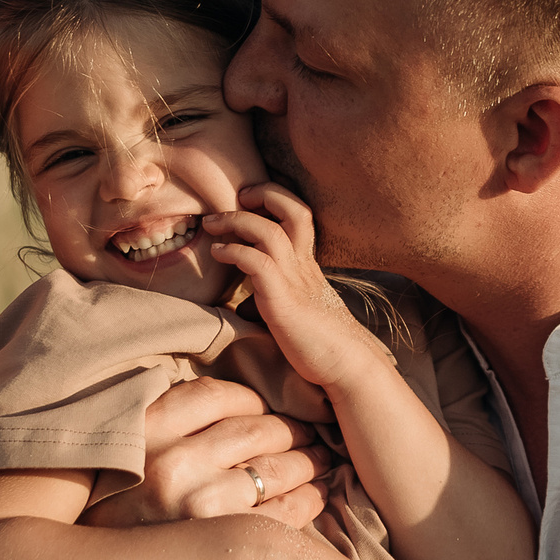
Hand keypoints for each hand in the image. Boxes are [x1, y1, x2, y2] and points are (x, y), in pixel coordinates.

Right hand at [86, 376, 335, 529]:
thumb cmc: (109, 519)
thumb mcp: (121, 458)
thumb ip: (161, 425)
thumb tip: (222, 403)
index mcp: (144, 429)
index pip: (216, 395)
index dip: (251, 401)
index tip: (264, 412)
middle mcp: (171, 461)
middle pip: (256, 429)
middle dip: (290, 430)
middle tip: (309, 434)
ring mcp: (200, 503)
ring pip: (277, 467)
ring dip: (307, 461)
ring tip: (317, 460)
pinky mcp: (226, 541)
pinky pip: (286, 511)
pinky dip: (308, 499)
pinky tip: (314, 495)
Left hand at [204, 186, 390, 394]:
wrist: (347, 366)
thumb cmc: (320, 343)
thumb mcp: (297, 310)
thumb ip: (274, 298)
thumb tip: (244, 305)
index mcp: (308, 264)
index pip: (299, 215)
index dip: (275, 198)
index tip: (248, 199)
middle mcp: (304, 265)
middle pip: (293, 209)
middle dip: (263, 194)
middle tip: (236, 197)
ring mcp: (295, 281)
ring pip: (269, 231)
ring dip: (236, 220)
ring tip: (212, 223)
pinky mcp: (284, 302)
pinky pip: (258, 263)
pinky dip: (234, 251)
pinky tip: (218, 253)